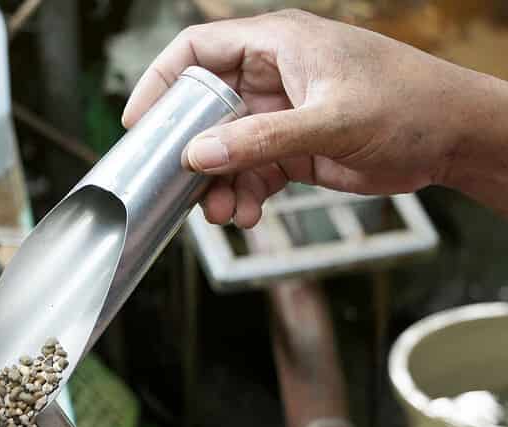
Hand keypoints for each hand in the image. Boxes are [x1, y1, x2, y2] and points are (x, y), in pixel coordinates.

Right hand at [122, 10, 487, 226]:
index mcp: (277, 44)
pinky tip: (247, 215)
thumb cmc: (410, 105)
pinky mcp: (293, 149)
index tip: (139, 123)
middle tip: (179, 184)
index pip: (197, 51)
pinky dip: (243, 196)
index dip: (161, 83)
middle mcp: (272, 76)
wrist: (454, 139)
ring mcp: (281, 115)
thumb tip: (200, 156)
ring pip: (224, 150)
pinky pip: (250, 173)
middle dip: (190, 151)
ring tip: (223, 213)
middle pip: (204, 109)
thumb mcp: (330, 121)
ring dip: (217, 184)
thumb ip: (262, 140)